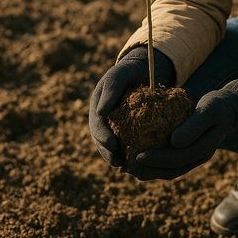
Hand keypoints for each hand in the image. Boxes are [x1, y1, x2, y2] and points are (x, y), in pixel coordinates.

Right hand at [89, 46, 174, 166]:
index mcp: (98, 105)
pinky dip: (128, 153)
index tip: (112, 145)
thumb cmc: (130, 71)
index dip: (102, 136)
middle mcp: (102, 117)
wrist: (140, 71)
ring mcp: (111, 124)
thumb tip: (101, 113)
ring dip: (116, 157)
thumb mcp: (120, 75)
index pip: (97, 124)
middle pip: (101, 139)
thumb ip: (111, 89)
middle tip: (118, 162)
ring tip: (126, 167)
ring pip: (110, 145)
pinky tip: (138, 163)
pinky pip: (124, 143)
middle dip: (107, 153)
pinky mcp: (123, 129)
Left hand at [126, 78, 237, 180]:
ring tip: (128, 167)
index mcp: (203, 149)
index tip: (136, 156)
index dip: (156, 160)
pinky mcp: (190, 152)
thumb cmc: (218, 105)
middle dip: (148, 171)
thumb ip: (194, 126)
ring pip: (170, 170)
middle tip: (126, 166)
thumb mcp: (208, 110)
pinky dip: (155, 163)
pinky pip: (171, 162)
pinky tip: (138, 155)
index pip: (177, 160)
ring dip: (149, 171)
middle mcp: (198, 157)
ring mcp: (195, 157)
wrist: (230, 108)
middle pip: (171, 171)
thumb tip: (174, 142)